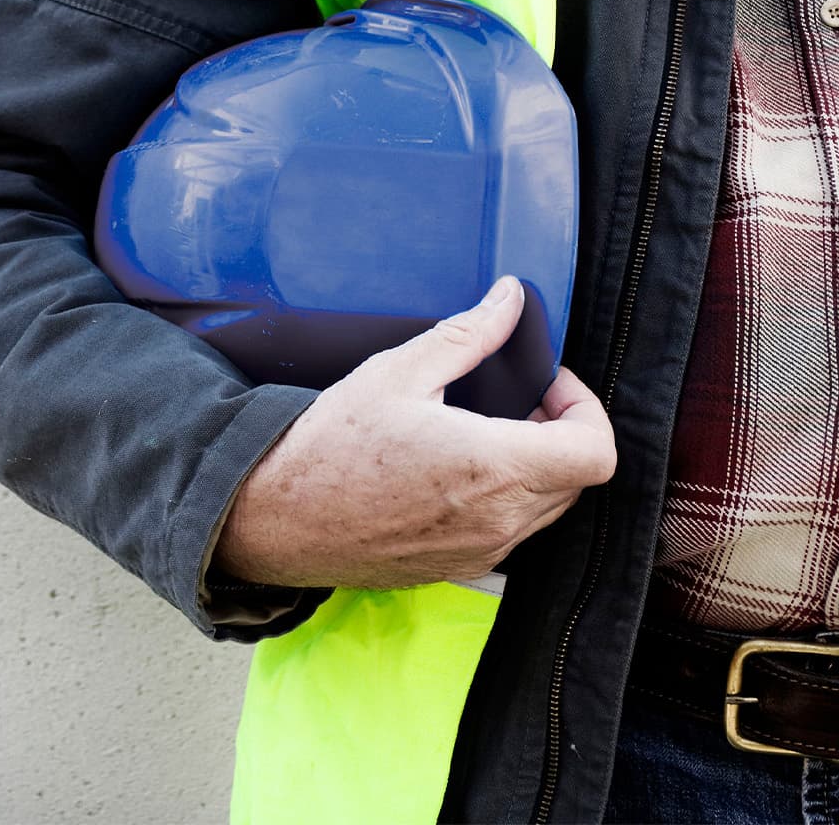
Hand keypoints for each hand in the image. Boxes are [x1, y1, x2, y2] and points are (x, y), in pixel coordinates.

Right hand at [213, 276, 615, 589]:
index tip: (547, 385)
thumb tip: (509, 300)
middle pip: (576, 478)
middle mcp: (497, 519)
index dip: (584, 408)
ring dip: (535, 468)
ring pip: (547, 508)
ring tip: (482, 435)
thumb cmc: (327, 448)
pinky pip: (510, 533)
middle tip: (514, 403)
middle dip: (559, 433)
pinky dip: (504, 499)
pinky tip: (453, 474)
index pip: (595, 450)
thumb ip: (466, 336)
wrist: (273, 519)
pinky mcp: (457, 568)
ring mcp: (480, 552)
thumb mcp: (395, 374)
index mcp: (491, 466)